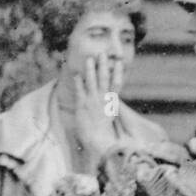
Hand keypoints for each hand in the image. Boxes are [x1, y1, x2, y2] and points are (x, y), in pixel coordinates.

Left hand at [73, 53, 119, 167]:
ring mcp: (92, 101)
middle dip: (103, 65)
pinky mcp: (82, 105)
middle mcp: (103, 99)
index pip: (116, 84)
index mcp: (111, 102)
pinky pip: (80, 90)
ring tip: (89, 59)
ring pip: (92, 81)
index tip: (119, 62)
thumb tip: (111, 102)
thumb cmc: (103, 133)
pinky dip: (78, 81)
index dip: (117, 72)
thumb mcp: (109, 118)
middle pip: (104, 79)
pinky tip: (76, 74)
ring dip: (91, 69)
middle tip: (102, 53)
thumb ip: (109, 108)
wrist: (98, 142)